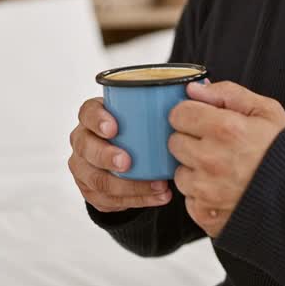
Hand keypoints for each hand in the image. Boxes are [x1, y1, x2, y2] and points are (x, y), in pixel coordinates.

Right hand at [68, 97, 172, 212]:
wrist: (126, 158)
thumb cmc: (138, 128)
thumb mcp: (144, 111)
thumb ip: (169, 98)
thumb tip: (201, 84)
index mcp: (93, 116)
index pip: (87, 113)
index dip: (97, 120)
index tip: (114, 128)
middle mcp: (83, 141)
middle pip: (86, 148)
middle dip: (106, 156)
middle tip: (128, 162)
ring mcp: (84, 169)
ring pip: (97, 180)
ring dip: (127, 185)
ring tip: (157, 185)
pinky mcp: (93, 192)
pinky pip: (110, 200)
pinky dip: (137, 200)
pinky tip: (159, 197)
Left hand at [168, 81, 284, 236]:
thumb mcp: (267, 111)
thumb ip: (228, 94)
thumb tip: (195, 90)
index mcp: (225, 130)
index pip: (179, 114)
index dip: (191, 114)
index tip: (202, 120)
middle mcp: (210, 160)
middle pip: (174, 142)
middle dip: (191, 141)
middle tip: (217, 146)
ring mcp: (205, 190)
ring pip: (179, 172)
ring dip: (195, 170)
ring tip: (223, 170)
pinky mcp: (204, 214)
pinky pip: (189, 199)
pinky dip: (202, 195)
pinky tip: (225, 190)